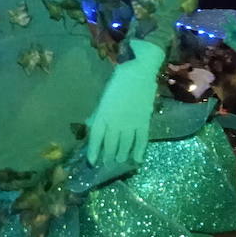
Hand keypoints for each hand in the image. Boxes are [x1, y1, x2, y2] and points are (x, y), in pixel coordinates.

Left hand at [86, 39, 164, 164]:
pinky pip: (141, 140)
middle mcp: (115, 122)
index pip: (95, 138)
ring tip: (119, 161)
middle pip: (110, 144)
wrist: (138, 72)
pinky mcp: (144, 122)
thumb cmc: (118, 83)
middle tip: (107, 164)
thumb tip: (91, 126)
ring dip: (121, 155)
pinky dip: (139, 151)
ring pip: (125, 145)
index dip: (92, 151)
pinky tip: (137, 159)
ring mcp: (130, 123)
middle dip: (108, 156)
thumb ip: (98, 114)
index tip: (91, 162)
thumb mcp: (103, 98)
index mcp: (103, 115)